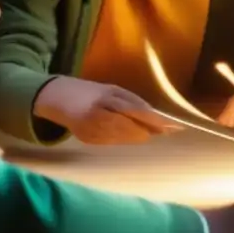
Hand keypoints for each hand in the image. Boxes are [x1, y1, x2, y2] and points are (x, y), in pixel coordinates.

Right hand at [34, 77, 177, 144]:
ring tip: (150, 131)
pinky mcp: (88, 141)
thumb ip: (133, 102)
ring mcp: (92, 131)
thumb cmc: (91, 91)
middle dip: (150, 131)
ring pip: (125, 139)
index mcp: (106, 99)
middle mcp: (98, 117)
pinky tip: (129, 134)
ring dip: (139, 136)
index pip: (137, 112)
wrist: (58, 98)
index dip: (156, 121)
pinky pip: (114, 143)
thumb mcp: (113, 90)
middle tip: (168, 130)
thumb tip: (157, 118)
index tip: (175, 127)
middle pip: (133, 130)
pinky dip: (125, 139)